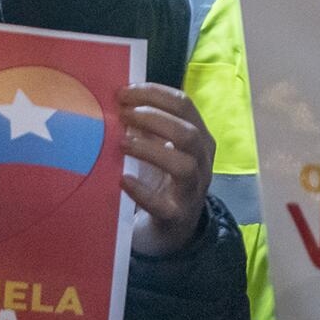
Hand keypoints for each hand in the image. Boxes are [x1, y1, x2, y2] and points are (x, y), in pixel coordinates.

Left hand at [121, 82, 213, 255]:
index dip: (153, 94)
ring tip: (122, 143)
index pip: (184, 105)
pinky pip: (163, 205)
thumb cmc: (162, 177)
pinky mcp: (177, 216)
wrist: (172, 226)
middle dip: (152, 118)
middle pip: (188, 132)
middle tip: (122, 115)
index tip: (123, 93)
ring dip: (150, 150)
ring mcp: (192, 190)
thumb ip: (147, 124)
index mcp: (199, 137)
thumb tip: (116, 98)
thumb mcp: (161, 146)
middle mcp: (202, 161)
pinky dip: (142, 191)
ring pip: (183, 165)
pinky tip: (123, 180)